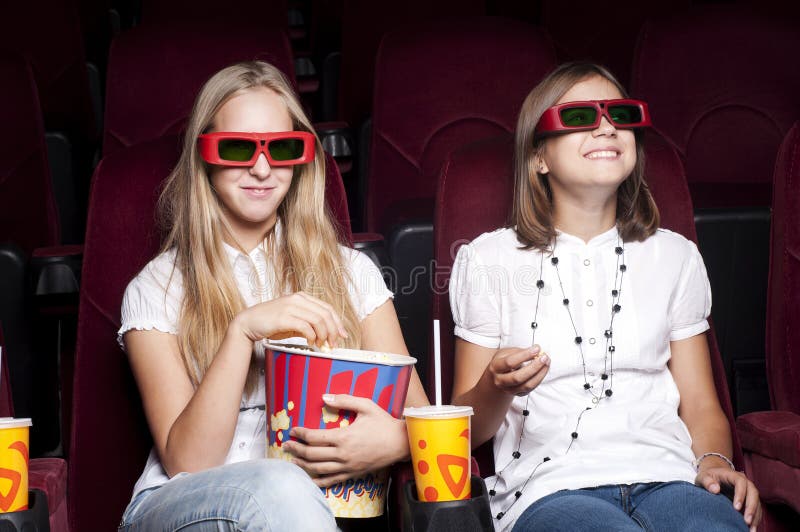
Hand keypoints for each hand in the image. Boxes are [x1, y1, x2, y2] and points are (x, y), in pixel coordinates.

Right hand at [233, 291, 347, 347]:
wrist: (248, 323)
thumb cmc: (271, 323)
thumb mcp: (293, 320)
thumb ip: (308, 324)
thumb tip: (326, 336)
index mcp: (302, 297)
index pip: (327, 308)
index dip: (338, 322)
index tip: (342, 335)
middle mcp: (298, 299)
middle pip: (325, 314)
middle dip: (333, 331)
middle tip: (333, 344)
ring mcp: (290, 307)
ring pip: (318, 319)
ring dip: (324, 335)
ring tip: (321, 345)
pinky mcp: (283, 317)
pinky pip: (305, 326)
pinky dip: (312, 336)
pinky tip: (311, 343)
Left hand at [283, 394, 408, 486]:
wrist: (401, 443)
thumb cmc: (383, 423)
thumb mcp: (366, 405)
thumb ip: (344, 400)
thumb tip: (324, 397)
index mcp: (344, 436)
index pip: (315, 437)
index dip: (301, 434)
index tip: (293, 430)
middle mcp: (343, 454)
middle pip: (312, 455)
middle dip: (296, 449)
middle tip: (286, 445)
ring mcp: (347, 466)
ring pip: (318, 470)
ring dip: (302, 466)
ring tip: (291, 461)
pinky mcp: (352, 474)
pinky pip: (331, 481)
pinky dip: (317, 481)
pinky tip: (308, 480)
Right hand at [485, 345, 549, 395]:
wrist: (496, 378)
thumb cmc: (503, 361)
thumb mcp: (506, 352)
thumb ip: (519, 352)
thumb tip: (536, 351)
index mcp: (495, 367)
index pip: (510, 362)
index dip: (525, 355)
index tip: (537, 348)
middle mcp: (499, 381)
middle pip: (518, 377)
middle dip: (534, 367)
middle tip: (544, 357)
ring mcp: (508, 390)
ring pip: (527, 385)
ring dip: (540, 374)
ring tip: (547, 363)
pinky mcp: (518, 394)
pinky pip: (531, 389)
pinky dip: (539, 379)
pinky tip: (543, 369)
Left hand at [695, 461, 761, 531]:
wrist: (714, 475)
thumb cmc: (708, 477)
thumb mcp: (703, 477)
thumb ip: (707, 482)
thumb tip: (715, 490)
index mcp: (733, 475)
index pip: (741, 482)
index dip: (740, 494)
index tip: (736, 508)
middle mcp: (745, 482)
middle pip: (753, 493)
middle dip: (751, 507)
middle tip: (747, 521)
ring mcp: (749, 491)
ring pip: (757, 502)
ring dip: (756, 516)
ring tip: (751, 529)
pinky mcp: (749, 500)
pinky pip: (757, 509)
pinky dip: (756, 519)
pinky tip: (751, 528)